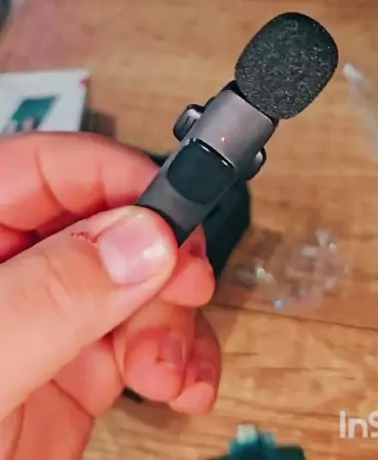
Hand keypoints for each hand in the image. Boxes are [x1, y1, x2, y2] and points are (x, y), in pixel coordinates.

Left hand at [0, 132, 220, 459]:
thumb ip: (49, 298)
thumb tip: (140, 239)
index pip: (46, 167)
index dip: (115, 178)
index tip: (172, 213)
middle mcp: (7, 270)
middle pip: (106, 222)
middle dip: (156, 258)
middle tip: (185, 285)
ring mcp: (42, 320)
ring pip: (136, 282)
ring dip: (173, 318)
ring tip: (171, 366)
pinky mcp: (71, 373)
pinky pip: (142, 341)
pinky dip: (177, 356)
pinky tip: (182, 382)